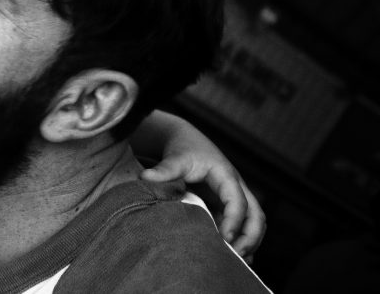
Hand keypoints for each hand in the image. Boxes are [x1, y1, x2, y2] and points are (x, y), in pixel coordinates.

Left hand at [142, 152, 265, 260]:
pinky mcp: (226, 204)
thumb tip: (144, 177)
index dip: (234, 221)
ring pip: (253, 222)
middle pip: (256, 215)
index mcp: (226, 176)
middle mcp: (236, 187)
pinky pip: (241, 224)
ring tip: (236, 261)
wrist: (184, 140)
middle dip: (250, 237)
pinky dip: (241, 239)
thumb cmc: (182, 149)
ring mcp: (233, 197)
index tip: (224, 239)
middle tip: (236, 256)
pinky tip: (235, 256)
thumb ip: (164, 169)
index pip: (238, 202)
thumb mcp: (176, 159)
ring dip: (249, 241)